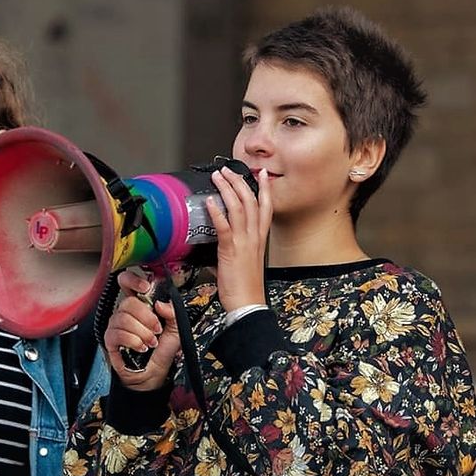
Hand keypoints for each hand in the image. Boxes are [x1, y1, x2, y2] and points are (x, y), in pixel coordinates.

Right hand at [104, 270, 179, 390]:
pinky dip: (133, 341)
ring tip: (151, 342)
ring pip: (124, 318)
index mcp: (140, 304)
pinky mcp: (110, 340)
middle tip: (157, 329)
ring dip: (142, 332)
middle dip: (147, 317)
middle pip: (128, 302)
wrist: (154, 373)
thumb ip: (173, 312)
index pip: (127, 282)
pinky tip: (141, 347)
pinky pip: (118, 334)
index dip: (133, 280)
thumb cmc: (162, 349)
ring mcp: (116, 325)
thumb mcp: (176, 328)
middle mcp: (126, 312)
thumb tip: (160, 304)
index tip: (145, 288)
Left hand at [208, 167, 270, 311]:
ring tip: (218, 176)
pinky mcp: (231, 250)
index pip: (265, 207)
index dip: (264, 189)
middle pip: (251, 201)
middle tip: (228, 170)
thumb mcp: (242, 264)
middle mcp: (254, 237)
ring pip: (239, 208)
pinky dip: (217, 212)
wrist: (248, 305)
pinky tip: (210, 201)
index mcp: (259, 240)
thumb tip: (218, 250)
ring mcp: (244, 243)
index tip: (262, 174)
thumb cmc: (245, 289)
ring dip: (227, 189)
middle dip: (239, 181)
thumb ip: (232, 252)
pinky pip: (224, 226)